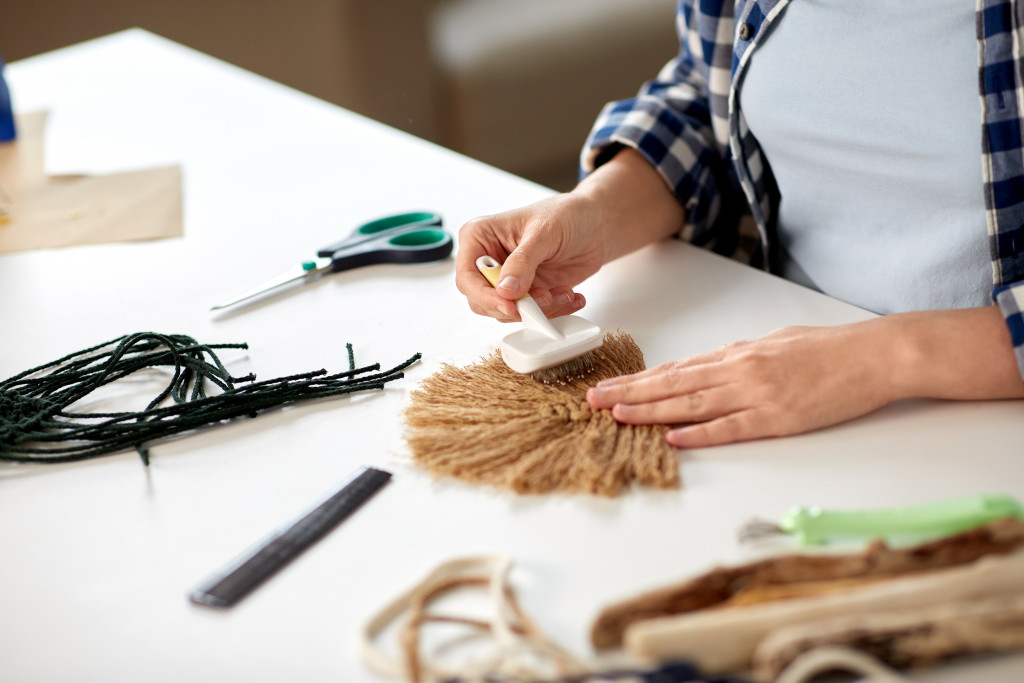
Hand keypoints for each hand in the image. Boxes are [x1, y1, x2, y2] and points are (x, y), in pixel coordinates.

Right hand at [455, 147, 685, 321]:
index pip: (468, 277)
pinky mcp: (527, 293)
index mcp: (480, 238)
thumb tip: (505, 290)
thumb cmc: (566, 215)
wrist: (595, 224)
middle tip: (545, 299)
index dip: (485, 296)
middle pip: (483, 300)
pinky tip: (571, 296)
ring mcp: (507, 279)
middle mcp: (489, 261)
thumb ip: (523, 262)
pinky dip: (552, 311)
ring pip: (508, 312)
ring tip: (564, 293)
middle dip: (516, 306)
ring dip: (539, 310)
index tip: (510, 305)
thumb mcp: (543, 233)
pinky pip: (531, 314)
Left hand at [587, 308, 1023, 447]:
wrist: (872, 355)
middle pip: (673, 385)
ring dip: (651, 411)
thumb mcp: (773, 343)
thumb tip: (707, 367)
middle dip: (630, 393)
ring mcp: (756, 395)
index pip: (677, 369)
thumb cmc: (826, 348)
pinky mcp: (778, 418)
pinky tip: (673, 438)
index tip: (610, 385)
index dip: (640, 379)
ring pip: (692, 404)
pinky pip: (731, 428)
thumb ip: (738, 357)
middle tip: (594, 400)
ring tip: (617, 415)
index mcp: (737, 354)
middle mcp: (739, 372)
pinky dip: (700, 434)